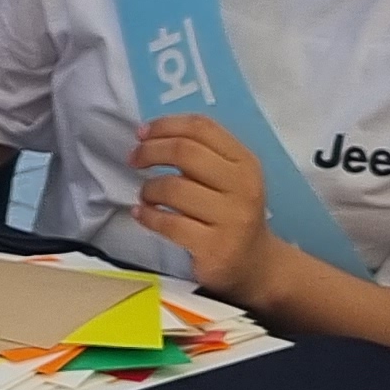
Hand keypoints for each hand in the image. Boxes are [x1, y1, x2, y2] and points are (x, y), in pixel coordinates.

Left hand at [127, 115, 283, 299]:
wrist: (255, 265)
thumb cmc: (231, 213)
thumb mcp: (228, 178)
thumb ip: (200, 153)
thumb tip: (148, 134)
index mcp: (245, 163)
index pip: (202, 128)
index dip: (166, 125)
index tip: (142, 133)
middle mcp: (243, 187)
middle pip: (185, 152)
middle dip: (150, 151)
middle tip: (134, 160)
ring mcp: (231, 218)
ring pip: (173, 188)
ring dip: (148, 189)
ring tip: (145, 195)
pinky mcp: (214, 247)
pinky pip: (169, 223)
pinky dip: (147, 215)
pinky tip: (142, 213)